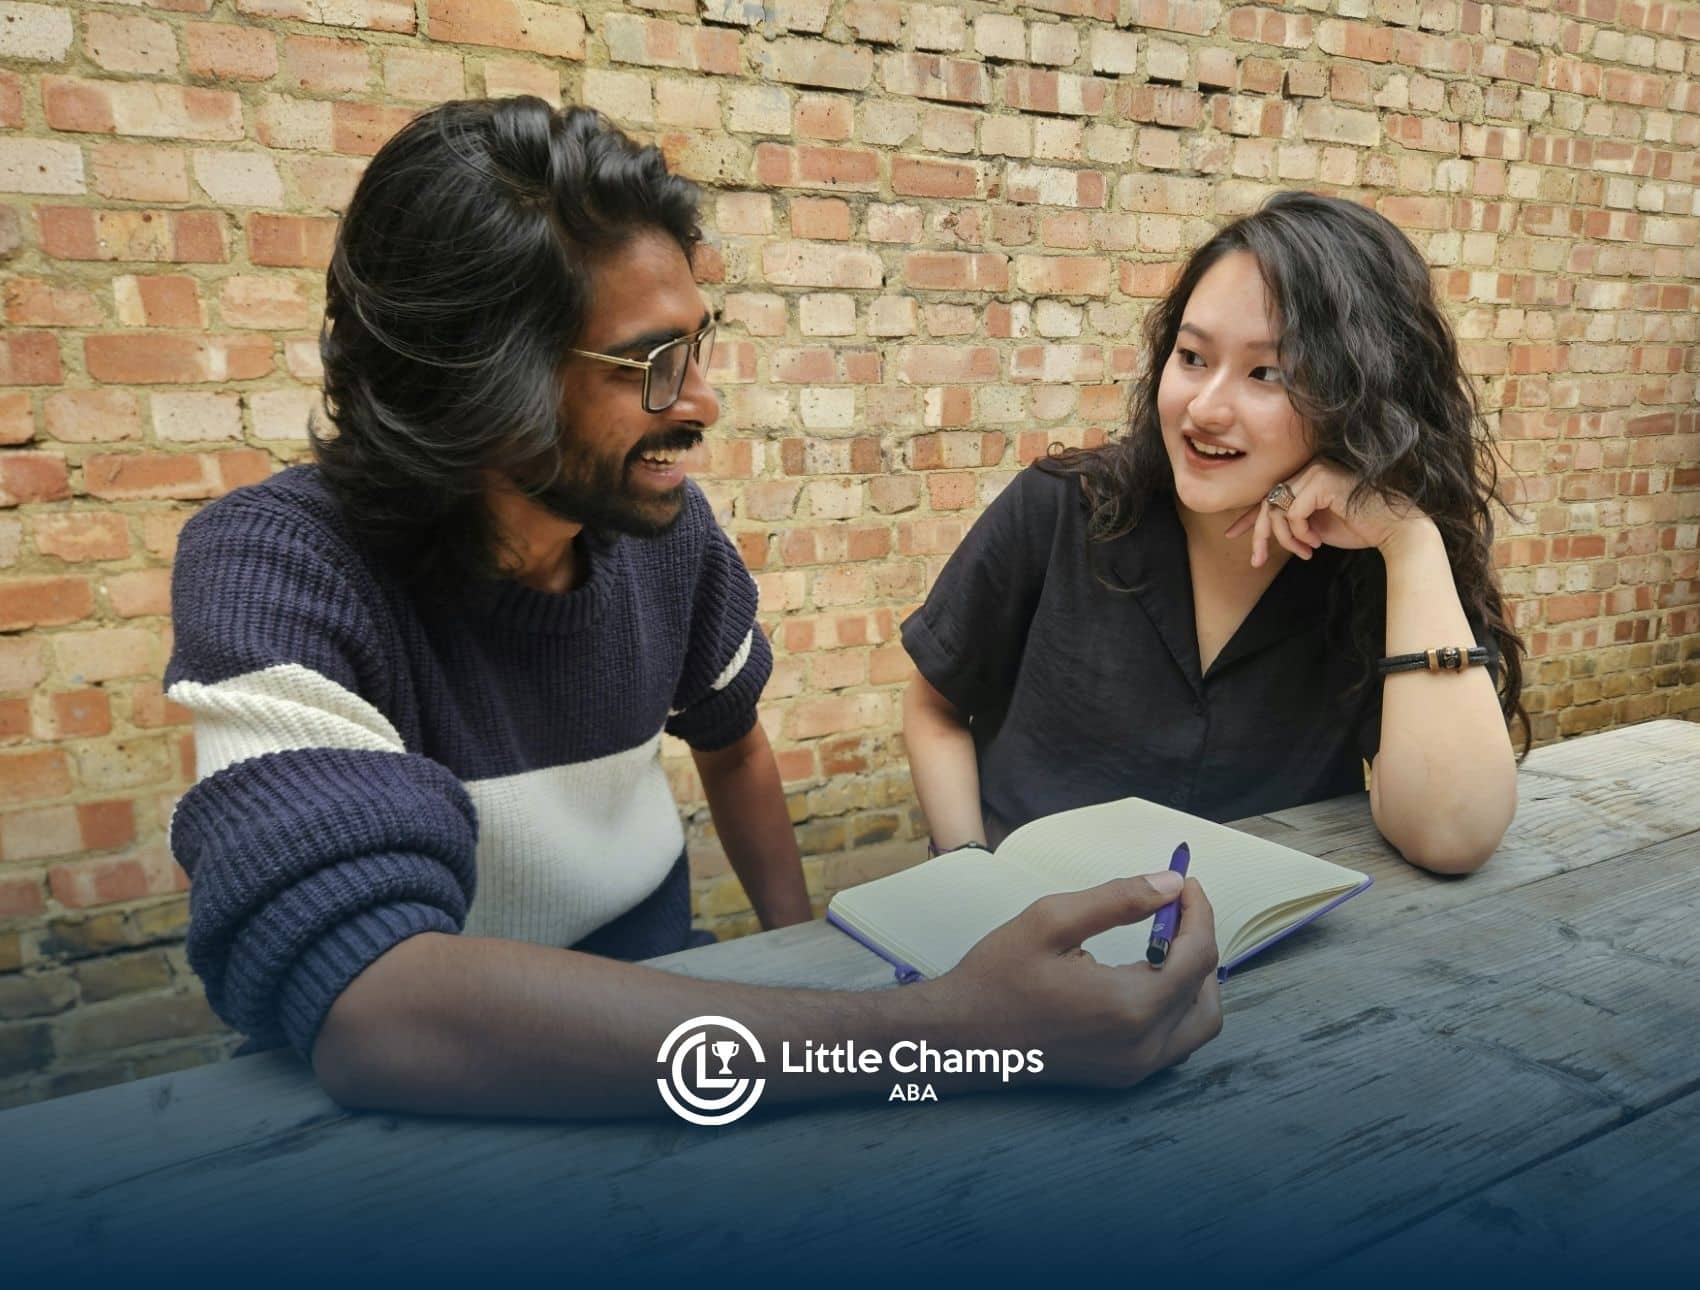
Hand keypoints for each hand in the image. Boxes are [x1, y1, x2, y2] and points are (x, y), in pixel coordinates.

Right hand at [936, 874, 1221, 1087]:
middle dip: (1200, 945)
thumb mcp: (1050, 920)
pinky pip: (1175, 1041)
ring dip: (1194, 979)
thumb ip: (1118, 899)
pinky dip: (1176, 1005)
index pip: (1197, 955)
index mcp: (1130, 1005)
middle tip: (1175, 912)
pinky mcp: (1123, 1076)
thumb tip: (1172, 883)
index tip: (1185, 883)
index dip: (1198, 912)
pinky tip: (1145, 977)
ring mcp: (1135, 1068)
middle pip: (1208, 993)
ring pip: (1199, 1024)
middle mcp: (1143, 1045)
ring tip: (1163, 943)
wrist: (959, 1039)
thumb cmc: (997, 976)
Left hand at [1225, 459, 1429, 567]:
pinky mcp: (1323, 480)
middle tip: (1256, 560)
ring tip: (1305, 551)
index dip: (1249, 517)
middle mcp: (1310, 468)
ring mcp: (1316, 471)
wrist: (1395, 531)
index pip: (1270, 494)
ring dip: (1286, 538)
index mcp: (1309, 477)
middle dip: (1259, 533)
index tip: (1231, 535)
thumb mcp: (1315, 527)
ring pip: (1276, 507)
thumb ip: (1291, 523)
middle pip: (1267, 501)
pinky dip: (1298, 533)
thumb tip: (1261, 531)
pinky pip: (1292, 511)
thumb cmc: (1361, 529)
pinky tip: (1316, 543)